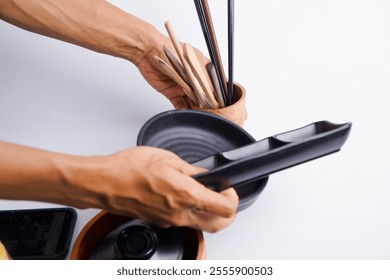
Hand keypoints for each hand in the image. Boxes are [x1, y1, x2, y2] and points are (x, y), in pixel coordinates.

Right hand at [86, 146, 237, 232]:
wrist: (104, 183)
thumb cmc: (129, 170)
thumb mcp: (168, 159)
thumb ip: (192, 170)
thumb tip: (204, 175)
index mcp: (186, 195)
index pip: (226, 209)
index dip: (233, 198)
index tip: (228, 188)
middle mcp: (180, 214)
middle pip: (218, 225)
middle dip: (227, 213)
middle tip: (222, 196)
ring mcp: (170, 221)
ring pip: (201, 225)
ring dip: (208, 212)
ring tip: (200, 193)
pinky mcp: (159, 222)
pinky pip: (182, 221)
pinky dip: (188, 211)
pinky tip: (179, 195)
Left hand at [135, 34, 209, 108]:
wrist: (148, 51)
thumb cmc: (170, 49)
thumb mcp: (191, 64)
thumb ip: (202, 78)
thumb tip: (212, 91)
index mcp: (201, 69)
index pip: (212, 85)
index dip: (215, 94)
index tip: (217, 102)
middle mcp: (193, 79)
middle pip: (203, 96)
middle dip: (206, 104)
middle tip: (207, 109)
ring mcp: (183, 86)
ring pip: (192, 102)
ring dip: (195, 108)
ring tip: (197, 112)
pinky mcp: (172, 93)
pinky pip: (180, 104)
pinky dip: (183, 109)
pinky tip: (186, 111)